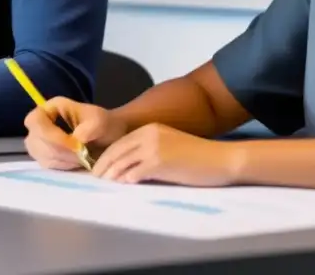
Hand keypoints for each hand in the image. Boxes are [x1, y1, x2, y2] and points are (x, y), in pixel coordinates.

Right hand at [24, 96, 127, 169]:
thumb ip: (89, 128)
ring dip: (63, 160)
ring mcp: (40, 142)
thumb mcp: (100, 121)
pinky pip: (47, 165)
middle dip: (60, 151)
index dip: (50, 135)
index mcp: (50, 108)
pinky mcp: (45, 157)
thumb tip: (75, 140)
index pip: (35, 121)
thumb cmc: (103, 124)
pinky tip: (77, 163)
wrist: (109, 137)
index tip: (74, 145)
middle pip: (35, 141)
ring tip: (82, 159)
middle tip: (82, 155)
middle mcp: (40, 124)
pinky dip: (63, 166)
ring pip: (41, 155)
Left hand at [91, 123, 239, 185]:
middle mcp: (148, 134)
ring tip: (104, 184)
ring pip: (123, 162)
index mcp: (150, 129)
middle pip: (117, 151)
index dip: (106, 156)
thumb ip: (149, 150)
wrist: (219, 159)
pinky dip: (127, 179)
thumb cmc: (196, 157)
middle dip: (103, 166)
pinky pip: (136, 172)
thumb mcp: (169, 144)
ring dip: (112, 175)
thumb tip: (128, 167)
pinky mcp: (160, 162)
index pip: (120, 143)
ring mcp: (153, 147)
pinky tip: (123, 185)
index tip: (98, 168)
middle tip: (95, 178)